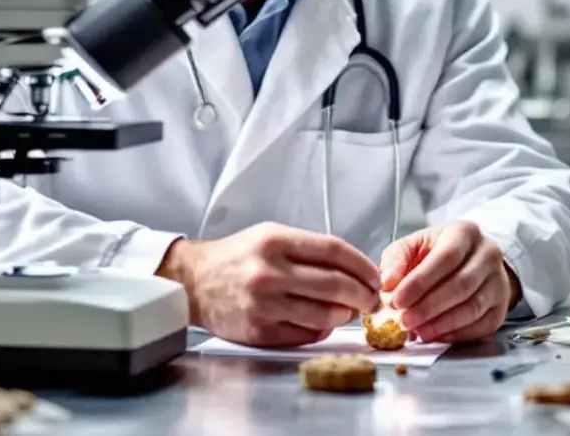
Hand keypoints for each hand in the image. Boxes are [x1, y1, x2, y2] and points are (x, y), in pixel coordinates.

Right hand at [157, 222, 380, 347]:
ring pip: (324, 314)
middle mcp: (269, 272)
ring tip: (349, 311)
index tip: (375, 275)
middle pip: (335, 284)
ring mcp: (264, 304)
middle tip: (372, 299)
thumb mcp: (271, 236)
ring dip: (345, 314)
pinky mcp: (259, 330)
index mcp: (275, 241)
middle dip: (363, 294)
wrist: (195, 282)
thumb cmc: (237, 257)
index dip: (362, 264)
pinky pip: (305, 334)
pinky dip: (321, 329)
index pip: (334, 250)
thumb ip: (309, 249)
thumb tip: (354, 269)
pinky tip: (323, 321)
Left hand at [380, 221, 520, 343]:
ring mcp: (499, 281)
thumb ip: (396, 260)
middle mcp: (488, 254)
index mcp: (465, 232)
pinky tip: (436, 335)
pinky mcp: (501, 306)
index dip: (420, 281)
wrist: (470, 261)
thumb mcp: (414, 246)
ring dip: (442, 324)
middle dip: (429, 307)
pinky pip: (481, 325)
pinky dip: (456, 334)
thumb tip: (387, 283)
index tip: (397, 300)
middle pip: (461, 285)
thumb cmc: (437, 253)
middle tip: (405, 320)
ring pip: (472, 308)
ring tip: (418, 331)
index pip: (445, 257)